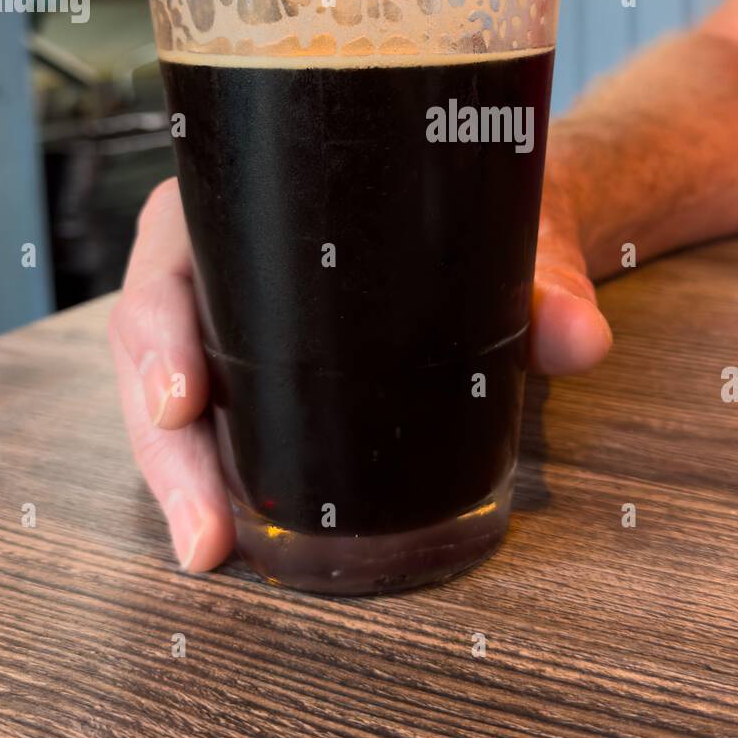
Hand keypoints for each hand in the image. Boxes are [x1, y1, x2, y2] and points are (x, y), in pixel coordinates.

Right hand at [109, 173, 611, 572]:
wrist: (509, 223)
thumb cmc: (486, 205)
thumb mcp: (515, 231)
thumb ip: (550, 282)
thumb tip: (581, 338)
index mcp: (260, 191)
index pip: (172, 248)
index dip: (158, 327)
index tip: (184, 399)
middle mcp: (228, 248)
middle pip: (156, 338)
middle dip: (164, 440)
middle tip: (202, 527)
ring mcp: (234, 309)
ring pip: (167, 388)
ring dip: (176, 473)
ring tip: (208, 546)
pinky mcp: (256, 359)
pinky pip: (208, 412)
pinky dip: (209, 471)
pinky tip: (224, 532)